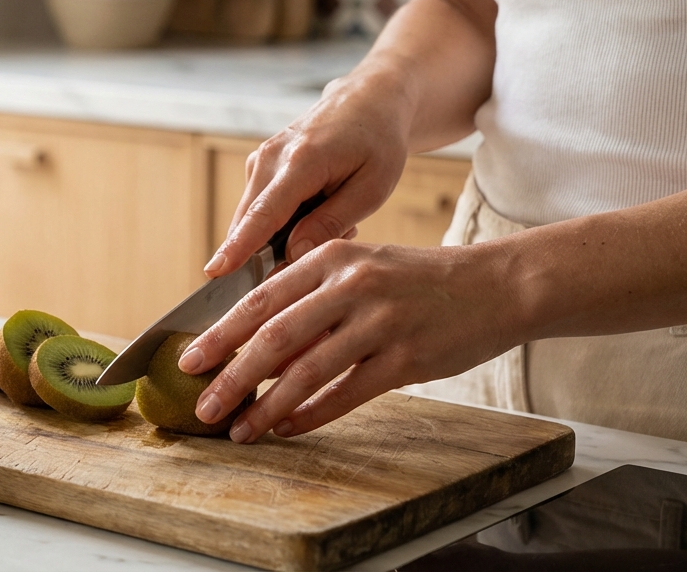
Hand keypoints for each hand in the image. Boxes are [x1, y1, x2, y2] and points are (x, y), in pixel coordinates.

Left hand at [180, 239, 516, 441]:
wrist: (496, 285)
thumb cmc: (417, 280)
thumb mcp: (360, 266)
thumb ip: (311, 295)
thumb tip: (256, 341)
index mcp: (331, 257)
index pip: (260, 300)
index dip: (221, 335)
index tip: (189, 361)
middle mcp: (351, 285)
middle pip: (274, 337)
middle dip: (232, 377)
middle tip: (203, 405)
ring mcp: (380, 322)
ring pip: (306, 372)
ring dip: (266, 407)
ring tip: (240, 429)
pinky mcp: (406, 358)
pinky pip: (346, 393)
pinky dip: (311, 414)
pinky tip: (288, 428)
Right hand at [205, 71, 413, 277]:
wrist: (367, 102)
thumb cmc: (376, 143)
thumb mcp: (371, 189)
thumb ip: (330, 223)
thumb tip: (293, 254)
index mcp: (302, 161)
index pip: (263, 213)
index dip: (239, 247)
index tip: (214, 271)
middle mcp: (270, 157)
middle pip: (251, 222)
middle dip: (277, 251)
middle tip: (333, 236)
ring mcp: (259, 159)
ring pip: (255, 219)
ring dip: (287, 233)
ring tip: (334, 214)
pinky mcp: (258, 165)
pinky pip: (261, 209)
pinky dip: (285, 220)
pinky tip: (318, 206)